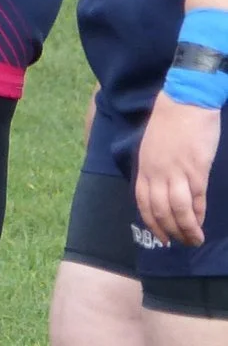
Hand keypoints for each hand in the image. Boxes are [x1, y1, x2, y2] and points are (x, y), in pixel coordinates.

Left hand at [138, 93, 220, 247]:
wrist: (185, 101)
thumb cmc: (169, 122)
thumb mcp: (151, 147)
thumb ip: (154, 168)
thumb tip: (161, 187)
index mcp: (144, 168)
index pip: (143, 204)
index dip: (152, 223)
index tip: (160, 236)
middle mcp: (156, 174)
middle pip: (159, 211)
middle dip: (169, 231)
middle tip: (178, 244)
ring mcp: (176, 172)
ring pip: (177, 210)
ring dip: (185, 228)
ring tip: (194, 240)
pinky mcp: (196, 169)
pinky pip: (195, 198)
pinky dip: (197, 213)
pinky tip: (200, 222)